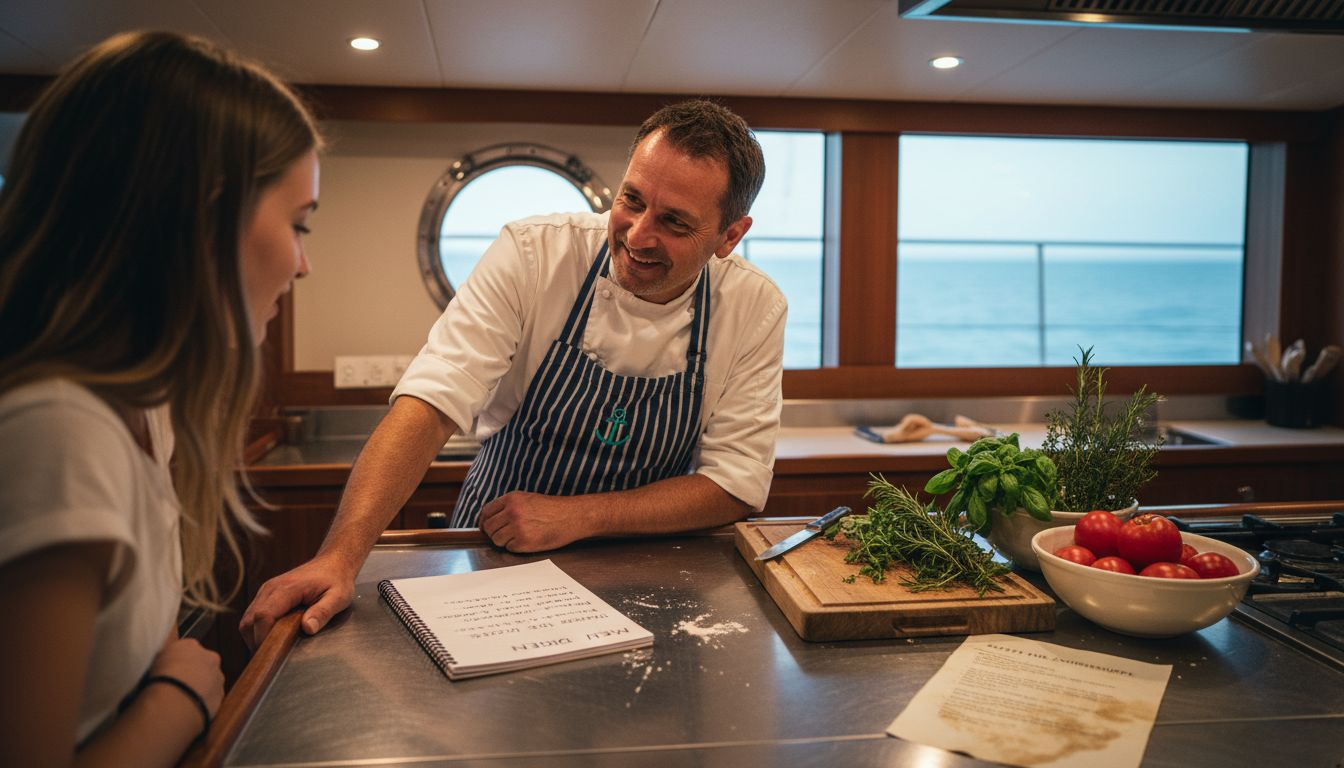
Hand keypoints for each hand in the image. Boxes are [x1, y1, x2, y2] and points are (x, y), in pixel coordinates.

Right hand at [149, 633, 223, 716]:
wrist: (176, 698)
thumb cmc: (159, 679)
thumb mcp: (152, 662)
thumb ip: (161, 660)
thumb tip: (158, 665)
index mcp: (189, 645)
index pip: (186, 650)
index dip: (177, 663)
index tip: (170, 672)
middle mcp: (208, 657)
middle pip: (201, 663)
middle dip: (192, 673)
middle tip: (178, 685)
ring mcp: (217, 676)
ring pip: (209, 680)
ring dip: (200, 687)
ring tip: (183, 699)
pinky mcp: (220, 694)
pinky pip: (211, 697)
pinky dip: (203, 701)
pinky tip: (190, 708)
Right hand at [239, 556, 353, 649]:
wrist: (333, 562)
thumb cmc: (336, 579)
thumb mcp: (338, 596)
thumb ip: (323, 612)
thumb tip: (308, 628)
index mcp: (287, 588)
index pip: (264, 616)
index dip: (263, 638)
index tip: (273, 654)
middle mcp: (270, 588)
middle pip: (249, 621)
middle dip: (256, 642)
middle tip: (273, 657)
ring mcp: (266, 591)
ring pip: (247, 620)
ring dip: (255, 637)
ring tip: (273, 649)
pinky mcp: (266, 596)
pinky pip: (253, 616)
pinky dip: (257, 630)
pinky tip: (273, 638)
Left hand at [478, 491, 586, 551]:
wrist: (571, 516)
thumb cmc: (552, 508)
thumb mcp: (527, 498)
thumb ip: (508, 506)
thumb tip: (490, 519)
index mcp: (512, 499)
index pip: (486, 511)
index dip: (484, 521)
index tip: (485, 527)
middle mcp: (512, 512)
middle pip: (489, 527)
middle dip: (493, 533)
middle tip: (503, 535)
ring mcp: (518, 527)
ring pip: (497, 539)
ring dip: (504, 541)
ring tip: (517, 537)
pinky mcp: (524, 542)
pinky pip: (509, 548)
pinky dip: (515, 547)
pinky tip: (527, 541)